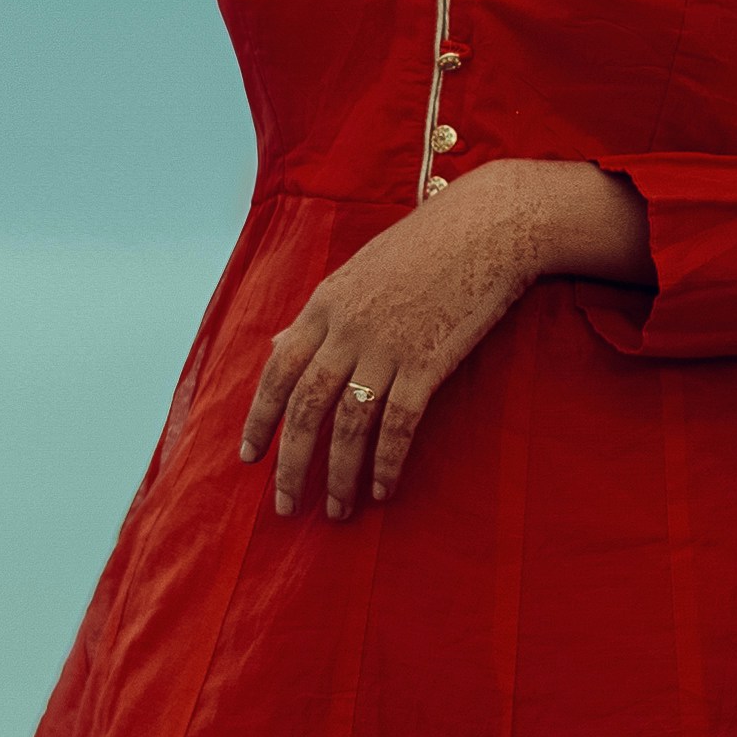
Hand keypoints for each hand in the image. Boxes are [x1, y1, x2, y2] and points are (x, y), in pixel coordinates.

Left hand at [240, 164, 646, 517]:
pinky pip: (398, 424)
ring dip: (339, 475)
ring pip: (348, 425)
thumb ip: (316, 316)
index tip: (249, 457)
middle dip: (291, 463)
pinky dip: (386, 462)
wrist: (487, 226)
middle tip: (283, 506)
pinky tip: (382, 490)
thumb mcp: (356, 273)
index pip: (278, 371)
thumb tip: (277, 346)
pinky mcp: (428, 362)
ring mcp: (387, 347)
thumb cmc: (424, 247)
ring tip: (335, 511)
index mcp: (324, 305)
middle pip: (306, 408)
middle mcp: (347, 329)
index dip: (260, 419)